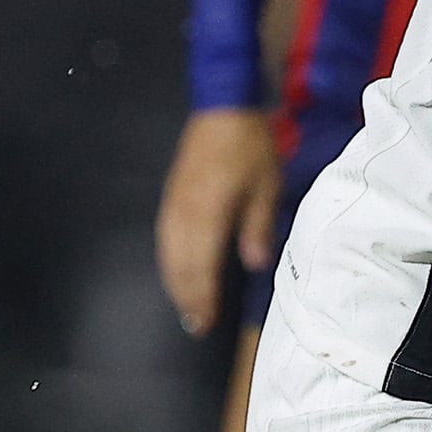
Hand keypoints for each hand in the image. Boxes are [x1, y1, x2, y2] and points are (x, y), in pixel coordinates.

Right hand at [158, 106, 284, 336]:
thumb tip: (254, 264)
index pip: (201, 265)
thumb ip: (258, 227)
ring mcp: (173, 203)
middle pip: (178, 265)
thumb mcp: (267, 186)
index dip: (202, 297)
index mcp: (209, 212)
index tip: (206, 322)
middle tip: (196, 325)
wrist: (223, 106)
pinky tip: (177, 270)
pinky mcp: (171, 195)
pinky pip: (164, 237)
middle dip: (186, 297)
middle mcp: (184, 212)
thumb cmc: (249, 145)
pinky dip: (169, 260)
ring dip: (175, 282)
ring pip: (167, 253)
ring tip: (186, 305)